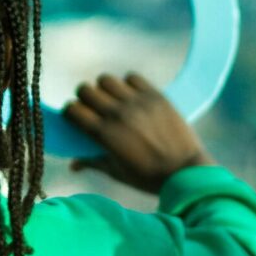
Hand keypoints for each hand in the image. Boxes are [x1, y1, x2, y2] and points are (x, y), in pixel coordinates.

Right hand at [63, 73, 214, 193]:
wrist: (185, 172)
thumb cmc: (147, 177)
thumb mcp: (116, 172)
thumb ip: (92, 163)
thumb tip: (73, 165)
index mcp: (104, 134)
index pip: (72, 109)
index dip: (71, 112)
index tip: (76, 118)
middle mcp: (117, 114)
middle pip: (85, 90)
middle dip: (84, 98)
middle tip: (93, 108)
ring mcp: (136, 103)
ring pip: (106, 80)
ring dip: (105, 89)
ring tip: (113, 100)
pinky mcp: (155, 96)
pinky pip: (132, 77)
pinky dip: (128, 84)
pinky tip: (132, 96)